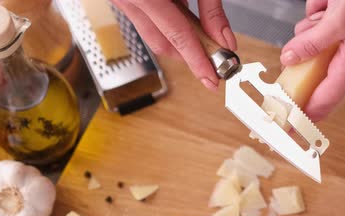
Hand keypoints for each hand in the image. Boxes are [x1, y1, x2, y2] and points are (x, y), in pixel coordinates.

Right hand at [112, 0, 236, 90]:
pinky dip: (165, 19)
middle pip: (164, 43)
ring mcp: (120, 0)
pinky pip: (145, 18)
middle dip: (190, 53)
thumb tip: (223, 38)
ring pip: (154, 34)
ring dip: (178, 35)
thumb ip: (210, 7)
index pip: (178, 37)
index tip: (213, 79)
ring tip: (195, 20)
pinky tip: (177, 7)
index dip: (198, 61)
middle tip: (215, 58)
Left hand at [281, 0, 344, 120]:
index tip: (284, 127)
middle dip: (303, 50)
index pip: (322, 102)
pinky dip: (321, 10)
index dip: (301, 116)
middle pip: (311, 70)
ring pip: (312, 43)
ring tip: (332, 8)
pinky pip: (320, 24)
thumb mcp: (341, 20)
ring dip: (313, 24)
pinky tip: (333, 1)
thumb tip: (289, 58)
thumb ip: (312, 42)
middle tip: (313, 30)